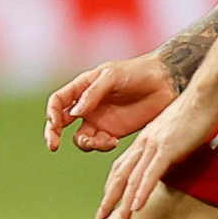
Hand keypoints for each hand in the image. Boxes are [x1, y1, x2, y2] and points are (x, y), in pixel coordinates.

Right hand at [44, 54, 178, 154]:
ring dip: (86, 143)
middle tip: (53, 146)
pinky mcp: (113, 132)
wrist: (166, 82)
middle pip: (60, 122)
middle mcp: (87, 105)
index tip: (55, 124)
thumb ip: (93, 93)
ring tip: (105, 141)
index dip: (51, 113)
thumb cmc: (139, 72)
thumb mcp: (113, 75)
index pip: (58, 101)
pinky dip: (101, 146)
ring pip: (80, 138)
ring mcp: (99, 120)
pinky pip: (98, 144)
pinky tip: (114, 141)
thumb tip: (74, 113)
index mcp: (83, 87)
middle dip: (53, 134)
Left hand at [96, 89, 217, 218]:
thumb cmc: (194, 113)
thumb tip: (164, 165)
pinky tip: (136, 206)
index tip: (107, 200)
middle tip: (100, 217)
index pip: (122, 165)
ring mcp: (154, 146)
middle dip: (110, 198)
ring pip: (133, 178)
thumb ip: (165, 149)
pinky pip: (151, 174)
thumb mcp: (173, 134)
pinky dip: (142, 192)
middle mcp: (144, 143)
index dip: (112, 184)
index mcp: (144, 140)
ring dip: (125, 202)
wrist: (203, 96)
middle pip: (120, 174)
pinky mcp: (167, 148)